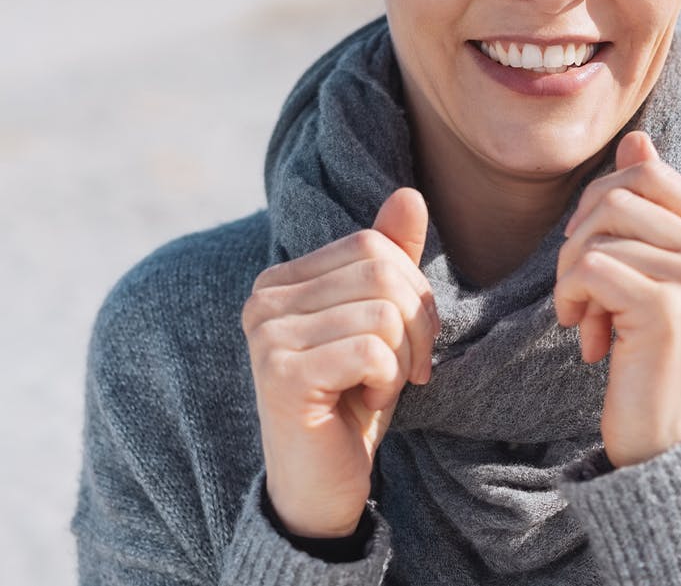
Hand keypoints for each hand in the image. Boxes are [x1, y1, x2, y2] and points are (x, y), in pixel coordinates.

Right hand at [242, 187, 438, 537]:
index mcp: (283, 280)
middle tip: (409, 369)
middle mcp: (264, 300)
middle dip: (416, 324)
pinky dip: (388, 380)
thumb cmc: (354, 399)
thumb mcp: (381, 323)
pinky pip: (372, 351)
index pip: (372, 244)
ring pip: (383, 312)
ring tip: (382, 387)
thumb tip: (409, 194)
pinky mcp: (282, 374)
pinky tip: (366, 404)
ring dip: (403, 359)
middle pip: (382, 272)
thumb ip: (390, 259)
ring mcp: (267, 336)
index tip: (414, 340)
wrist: (323, 486)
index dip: (413, 289)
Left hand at [554, 132, 680, 467]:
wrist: (668, 442)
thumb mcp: (657, 274)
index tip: (592, 252)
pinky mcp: (668, 307)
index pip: (647, 175)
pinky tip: (586, 340)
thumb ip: (652, 207)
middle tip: (580, 289)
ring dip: (570, 278)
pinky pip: (589, 269)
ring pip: (596, 233)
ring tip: (585, 318)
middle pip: (616, 196)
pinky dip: (570, 301)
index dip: (600, 206)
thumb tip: (637, 139)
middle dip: (578, 240)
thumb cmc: (656, 353)